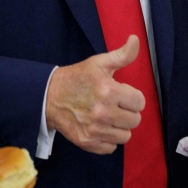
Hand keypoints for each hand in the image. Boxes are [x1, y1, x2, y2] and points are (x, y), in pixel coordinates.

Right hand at [45, 35, 144, 154]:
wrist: (48, 96)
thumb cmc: (77, 78)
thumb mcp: (98, 63)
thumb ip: (122, 55)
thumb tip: (135, 39)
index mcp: (109, 90)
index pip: (139, 102)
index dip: (131, 97)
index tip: (120, 94)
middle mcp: (103, 112)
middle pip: (134, 120)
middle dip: (126, 112)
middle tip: (113, 105)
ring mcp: (95, 129)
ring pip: (125, 136)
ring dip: (118, 127)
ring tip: (106, 117)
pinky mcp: (87, 142)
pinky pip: (111, 147)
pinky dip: (107, 139)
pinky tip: (98, 127)